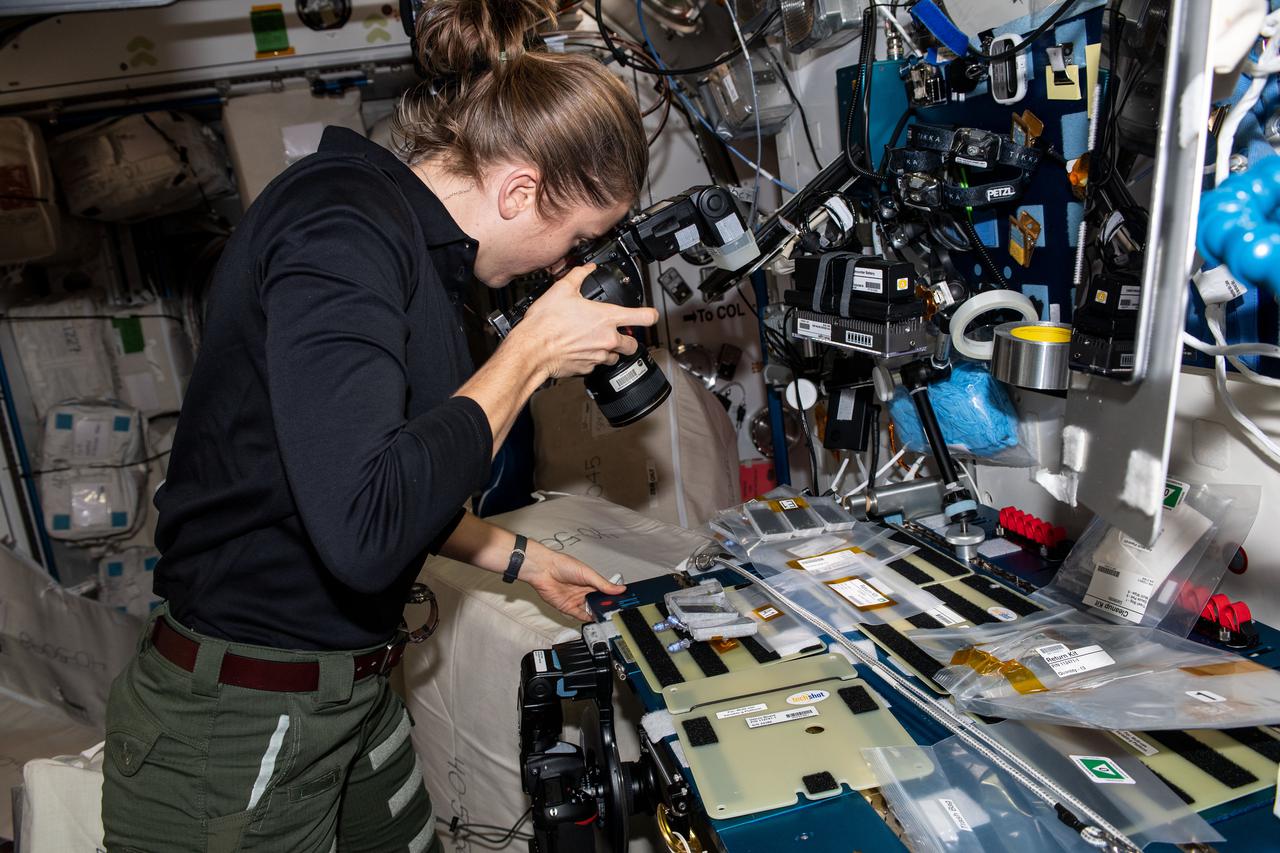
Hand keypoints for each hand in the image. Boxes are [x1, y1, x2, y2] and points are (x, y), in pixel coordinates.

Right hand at [506, 264, 659, 379]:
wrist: (532, 349)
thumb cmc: (546, 323)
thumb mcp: (562, 290)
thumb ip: (578, 275)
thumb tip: (585, 268)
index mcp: (607, 318)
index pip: (644, 317)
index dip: (651, 315)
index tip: (650, 315)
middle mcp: (607, 339)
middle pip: (633, 344)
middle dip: (628, 339)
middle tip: (618, 333)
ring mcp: (598, 356)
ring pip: (615, 357)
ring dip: (610, 350)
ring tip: (595, 342)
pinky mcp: (587, 369)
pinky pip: (596, 365)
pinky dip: (591, 359)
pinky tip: (579, 350)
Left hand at [519, 539, 625, 621]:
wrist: (543, 570)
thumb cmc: (562, 565)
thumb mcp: (588, 573)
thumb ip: (603, 584)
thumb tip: (620, 589)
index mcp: (590, 581)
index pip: (605, 591)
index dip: (613, 596)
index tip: (623, 601)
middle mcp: (584, 591)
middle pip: (599, 602)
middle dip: (606, 607)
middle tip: (617, 611)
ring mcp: (576, 600)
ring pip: (590, 610)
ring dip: (598, 613)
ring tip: (608, 615)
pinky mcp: (567, 608)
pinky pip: (580, 616)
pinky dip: (588, 618)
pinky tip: (595, 618)